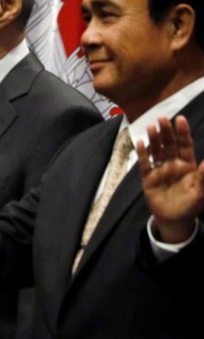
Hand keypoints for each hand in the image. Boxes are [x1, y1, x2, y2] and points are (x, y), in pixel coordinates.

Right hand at [137, 115, 203, 243]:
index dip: (182, 132)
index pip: (185, 145)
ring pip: (156, 151)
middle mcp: (173, 163)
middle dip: (166, 131)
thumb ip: (203, 175)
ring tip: (150, 127)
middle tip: (162, 118)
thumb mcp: (200, 190)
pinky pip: (144, 164)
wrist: (174, 220)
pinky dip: (142, 153)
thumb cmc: (190, 204)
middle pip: (169, 144)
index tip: (180, 119)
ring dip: (154, 139)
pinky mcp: (148, 178)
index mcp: (187, 164)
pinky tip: (139, 142)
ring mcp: (160, 169)